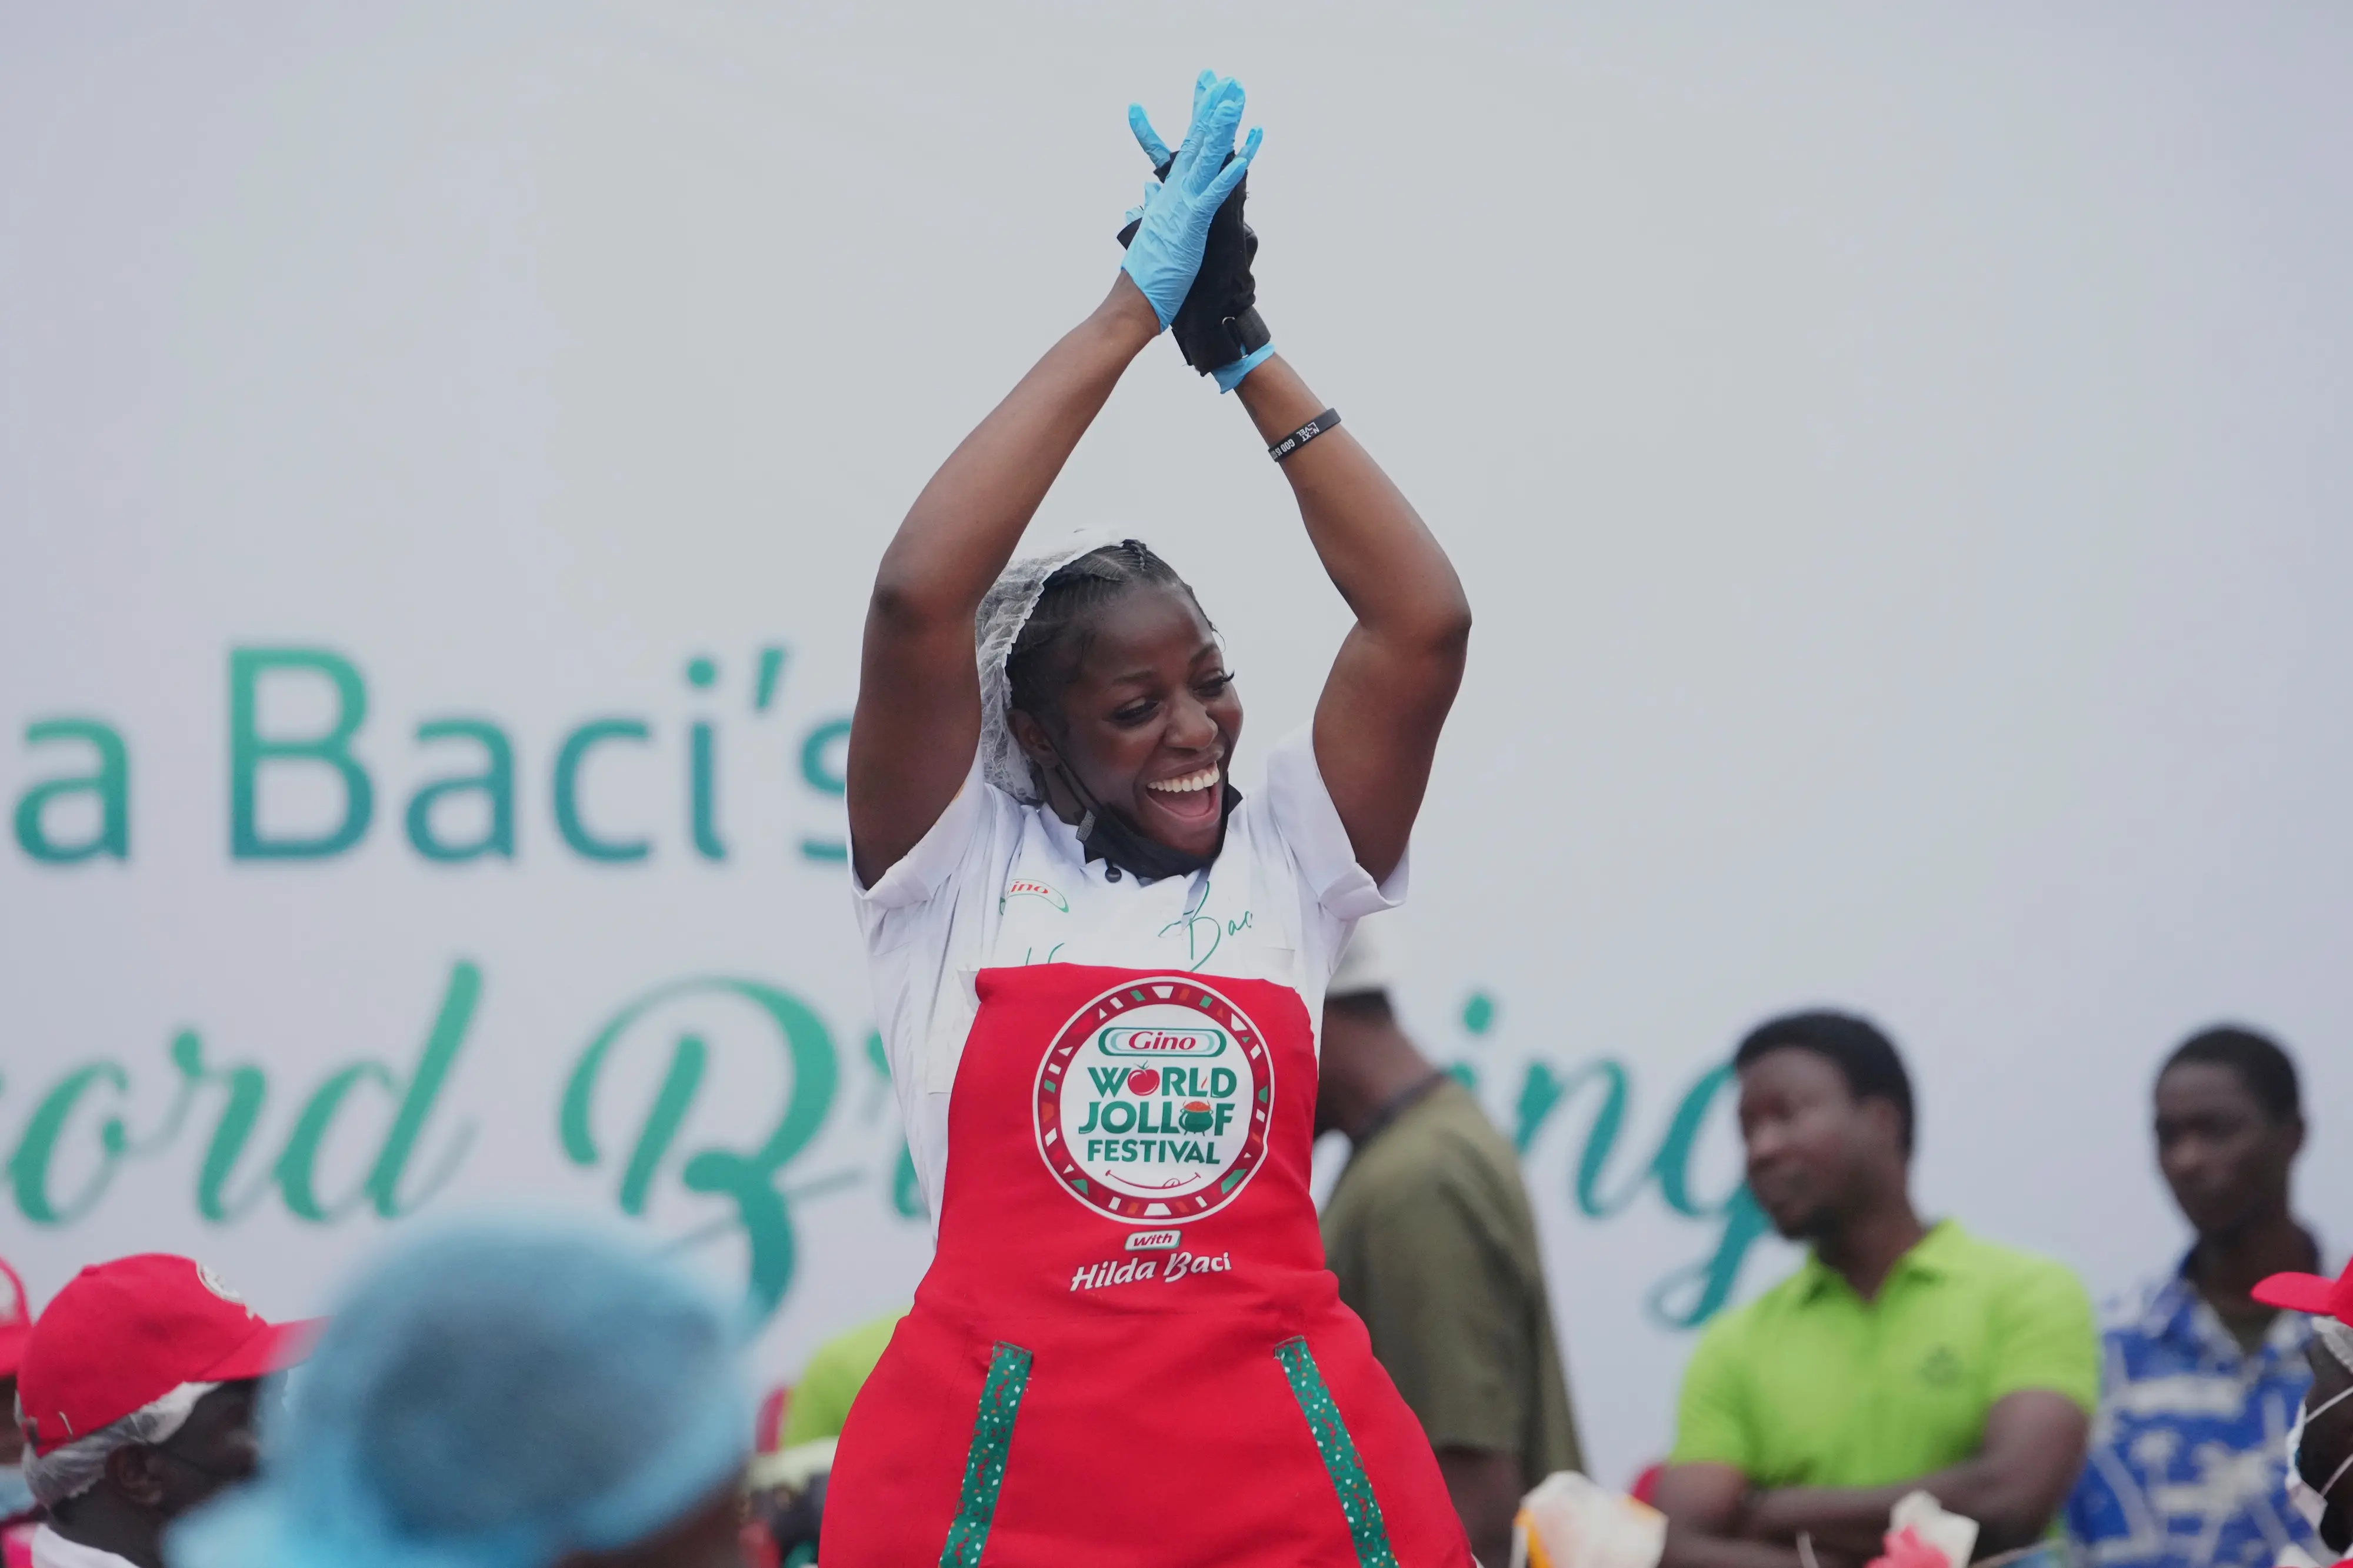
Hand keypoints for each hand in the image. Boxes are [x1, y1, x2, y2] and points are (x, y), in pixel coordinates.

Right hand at [1117, 71, 1260, 330]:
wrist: (1133, 302)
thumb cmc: (1146, 276)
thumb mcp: (1150, 232)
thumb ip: (1150, 206)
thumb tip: (1146, 188)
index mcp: (1168, 196)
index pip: (1187, 149)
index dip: (1199, 119)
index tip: (1208, 92)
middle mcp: (1173, 194)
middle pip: (1196, 143)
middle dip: (1211, 110)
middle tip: (1225, 80)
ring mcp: (1181, 206)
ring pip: (1205, 158)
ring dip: (1221, 127)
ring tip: (1234, 98)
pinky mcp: (1191, 224)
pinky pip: (1214, 192)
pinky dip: (1229, 173)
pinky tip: (1243, 154)